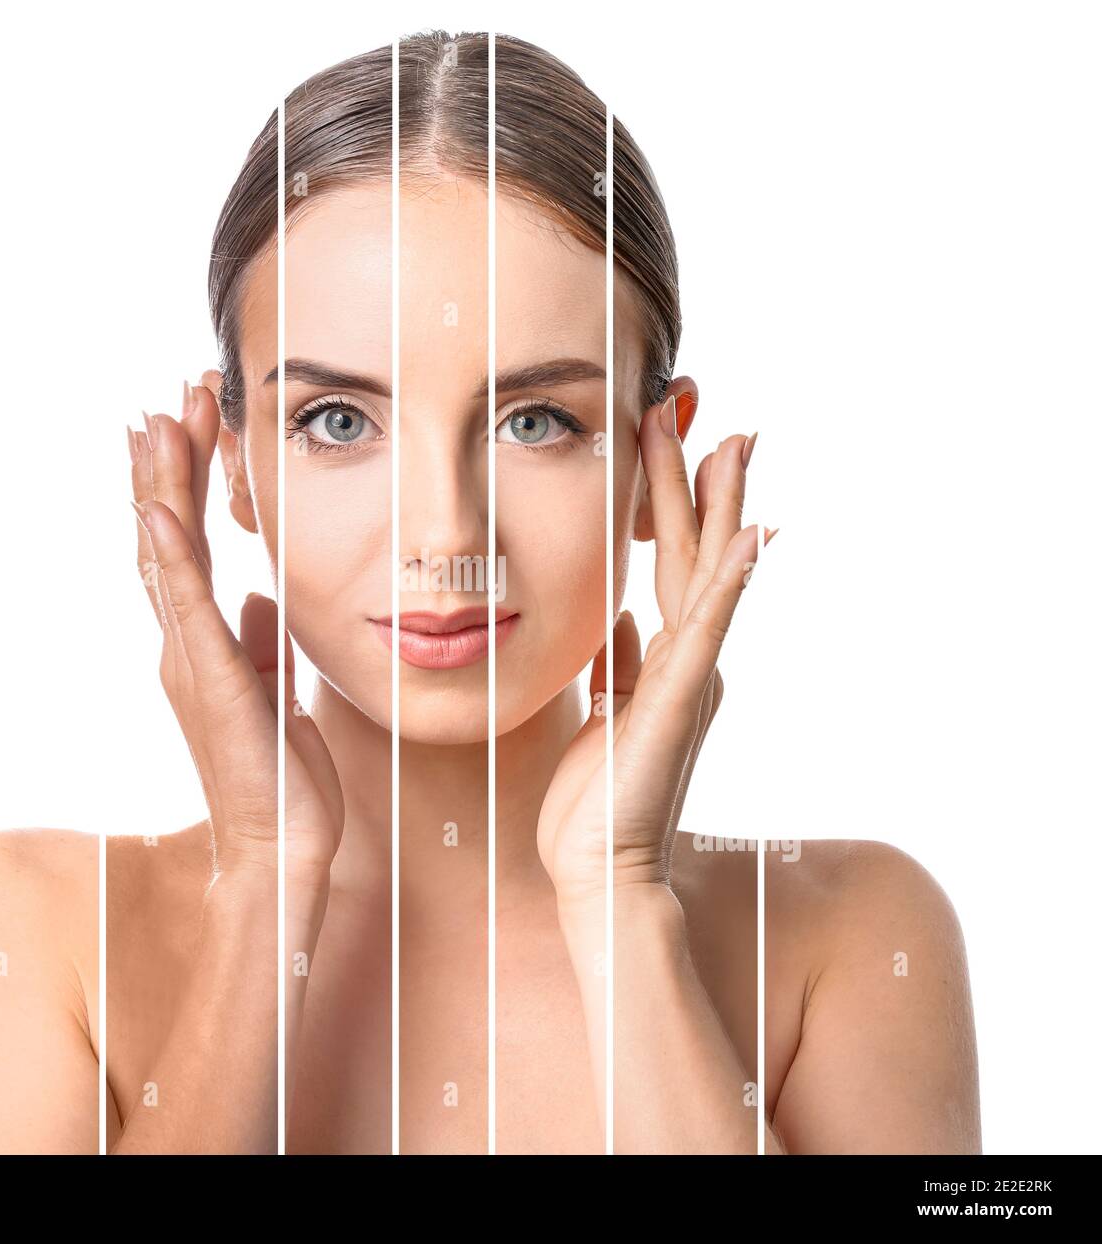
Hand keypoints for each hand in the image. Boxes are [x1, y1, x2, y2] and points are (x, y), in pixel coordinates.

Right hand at [128, 381, 342, 891]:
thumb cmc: (282, 778)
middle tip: (169, 396)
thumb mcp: (278, 693)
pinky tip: (156, 506)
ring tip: (155, 421)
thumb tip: (260, 599)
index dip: (186, 485)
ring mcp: (190, 659)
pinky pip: (184, 604)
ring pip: (166, 555)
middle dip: (169, 465)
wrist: (280, 846)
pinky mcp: (209, 678)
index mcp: (205, 644)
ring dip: (162, 486)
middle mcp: (185, 644)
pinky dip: (168, 553)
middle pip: (167, 537)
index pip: (188, 548)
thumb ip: (261, 643)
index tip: (188, 424)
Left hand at [536, 399, 771, 907]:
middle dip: (696, 479)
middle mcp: (687, 662)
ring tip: (731, 441)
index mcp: (665, 661)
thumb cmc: (597, 801)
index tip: (670, 440)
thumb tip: (621, 617)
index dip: (673, 502)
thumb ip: (618, 663)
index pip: (671, 564)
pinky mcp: (679, 703)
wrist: (600, 871)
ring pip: (705, 575)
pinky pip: (706, 631)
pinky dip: (733, 582)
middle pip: (693, 553)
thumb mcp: (604, 712)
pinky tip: (755, 534)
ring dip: (718, 506)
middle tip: (698, 406)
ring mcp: (689, 679)